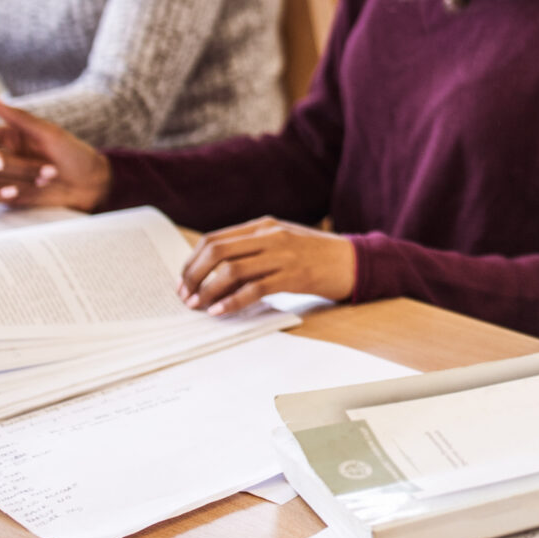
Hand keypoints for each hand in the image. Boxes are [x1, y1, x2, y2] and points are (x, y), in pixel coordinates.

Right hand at [0, 96, 109, 208]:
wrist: (92, 184)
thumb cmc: (75, 154)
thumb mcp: (50, 133)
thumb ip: (18, 117)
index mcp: (10, 135)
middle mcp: (3, 154)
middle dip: (21, 170)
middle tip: (52, 171)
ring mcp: (4, 176)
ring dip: (18, 182)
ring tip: (46, 182)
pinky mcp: (6, 195)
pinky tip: (13, 193)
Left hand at [177, 217, 357, 315]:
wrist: (354, 261)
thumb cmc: (315, 255)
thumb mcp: (282, 241)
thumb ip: (253, 249)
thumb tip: (214, 271)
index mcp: (263, 225)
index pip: (214, 239)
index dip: (192, 262)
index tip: (184, 282)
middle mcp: (270, 235)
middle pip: (217, 251)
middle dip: (194, 276)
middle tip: (185, 296)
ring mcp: (282, 254)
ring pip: (231, 270)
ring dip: (208, 291)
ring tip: (198, 307)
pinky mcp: (294, 276)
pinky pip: (255, 289)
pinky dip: (232, 302)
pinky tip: (220, 312)